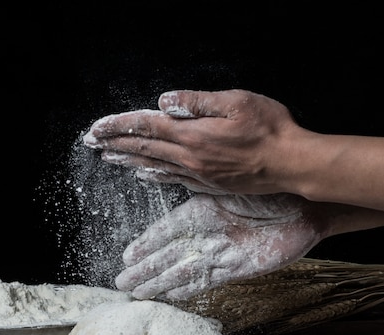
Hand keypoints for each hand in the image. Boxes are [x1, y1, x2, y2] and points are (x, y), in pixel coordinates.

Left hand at [83, 89, 302, 195]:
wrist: (291, 164)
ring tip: (108, 157)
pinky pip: (173, 180)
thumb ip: (197, 102)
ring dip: (128, 161)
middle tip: (91, 142)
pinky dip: (154, 176)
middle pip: (144, 149)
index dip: (118, 126)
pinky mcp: (209, 183)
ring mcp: (198, 174)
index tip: (96, 128)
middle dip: (114, 144)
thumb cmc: (270, 129)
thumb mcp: (236, 102)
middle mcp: (190, 158)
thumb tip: (164, 101)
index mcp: (193, 136)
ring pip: (154, 165)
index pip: (146, 128)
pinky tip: (144, 175)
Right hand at [115, 193, 324, 300]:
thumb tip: (169, 183)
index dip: (146, 244)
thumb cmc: (270, 190)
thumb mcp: (229, 188)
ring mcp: (221, 252)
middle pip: (169, 255)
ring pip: (183, 271)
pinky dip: (189, 289)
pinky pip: (207, 281)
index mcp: (202, 211)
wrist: (305, 209)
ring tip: (138, 293)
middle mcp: (207, 233)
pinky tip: (171, 295)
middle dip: (145, 269)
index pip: (166, 230)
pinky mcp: (238, 268)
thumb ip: (202, 195)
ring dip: (160, 283)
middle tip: (122, 283)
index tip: (127, 256)